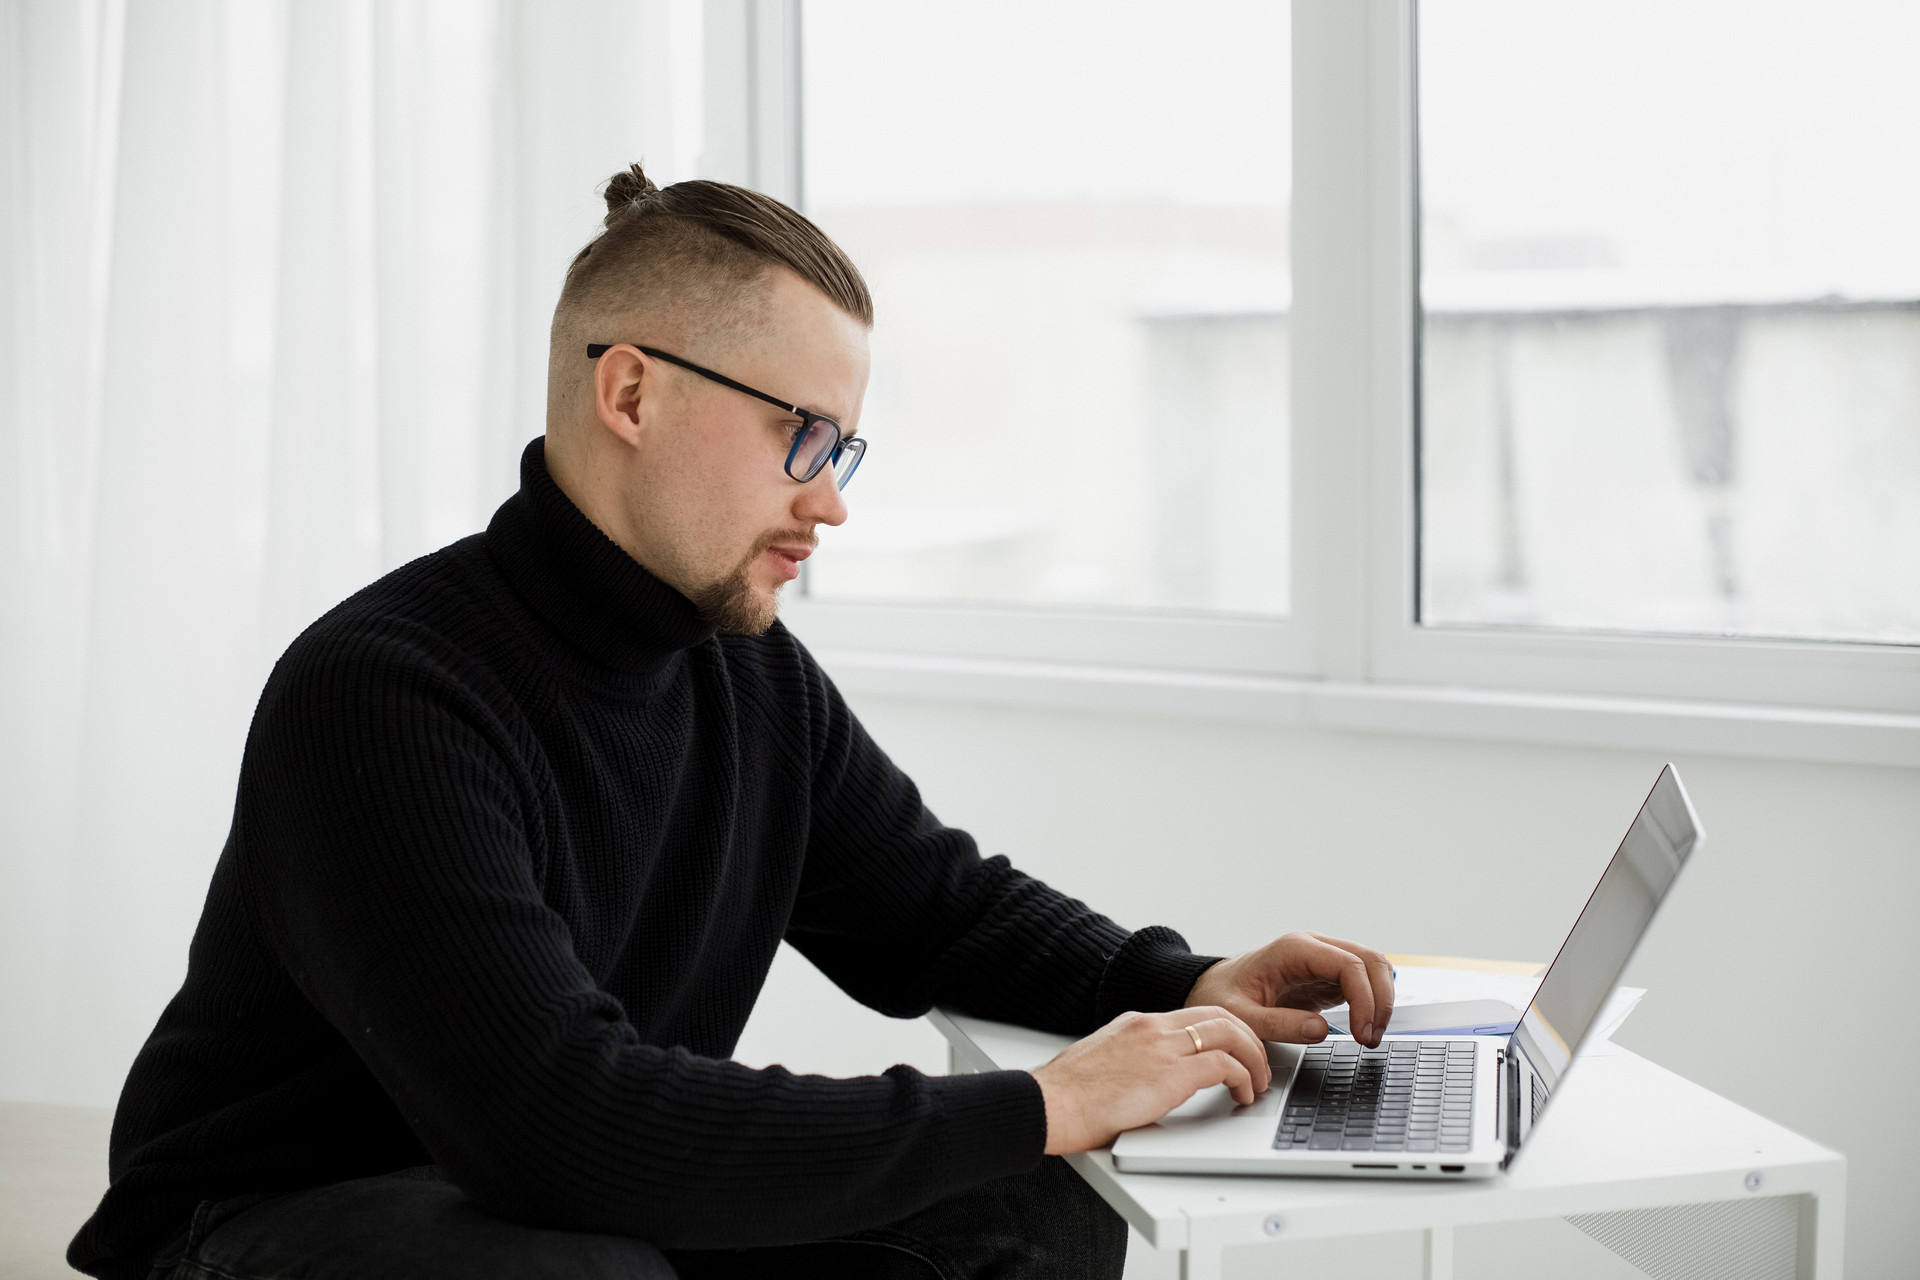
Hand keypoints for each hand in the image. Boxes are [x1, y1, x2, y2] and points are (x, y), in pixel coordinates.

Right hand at [1029, 1007, 1271, 1153]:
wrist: (1048, 1105)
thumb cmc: (1065, 1097)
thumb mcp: (1102, 1065)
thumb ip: (1129, 1063)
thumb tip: (1144, 1082)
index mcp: (1136, 1024)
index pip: (1194, 1014)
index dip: (1225, 1031)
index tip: (1237, 1050)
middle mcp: (1152, 1027)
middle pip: (1220, 1015)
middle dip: (1248, 1038)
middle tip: (1259, 1064)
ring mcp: (1161, 1046)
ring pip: (1230, 1033)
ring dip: (1254, 1058)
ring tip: (1258, 1082)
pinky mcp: (1169, 1074)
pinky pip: (1225, 1066)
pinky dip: (1244, 1078)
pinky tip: (1243, 1095)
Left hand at [1186, 931, 1395, 1047]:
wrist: (1213, 988)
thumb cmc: (1222, 996)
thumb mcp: (1240, 1016)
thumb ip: (1278, 1024)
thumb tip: (1320, 1030)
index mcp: (1294, 950)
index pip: (1349, 964)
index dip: (1365, 999)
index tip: (1361, 1033)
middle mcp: (1314, 948)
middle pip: (1370, 961)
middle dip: (1380, 1001)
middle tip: (1370, 1039)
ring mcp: (1323, 960)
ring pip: (1372, 969)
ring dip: (1380, 1002)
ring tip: (1369, 1037)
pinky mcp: (1327, 976)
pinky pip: (1363, 982)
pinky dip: (1372, 1003)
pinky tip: (1363, 1028)